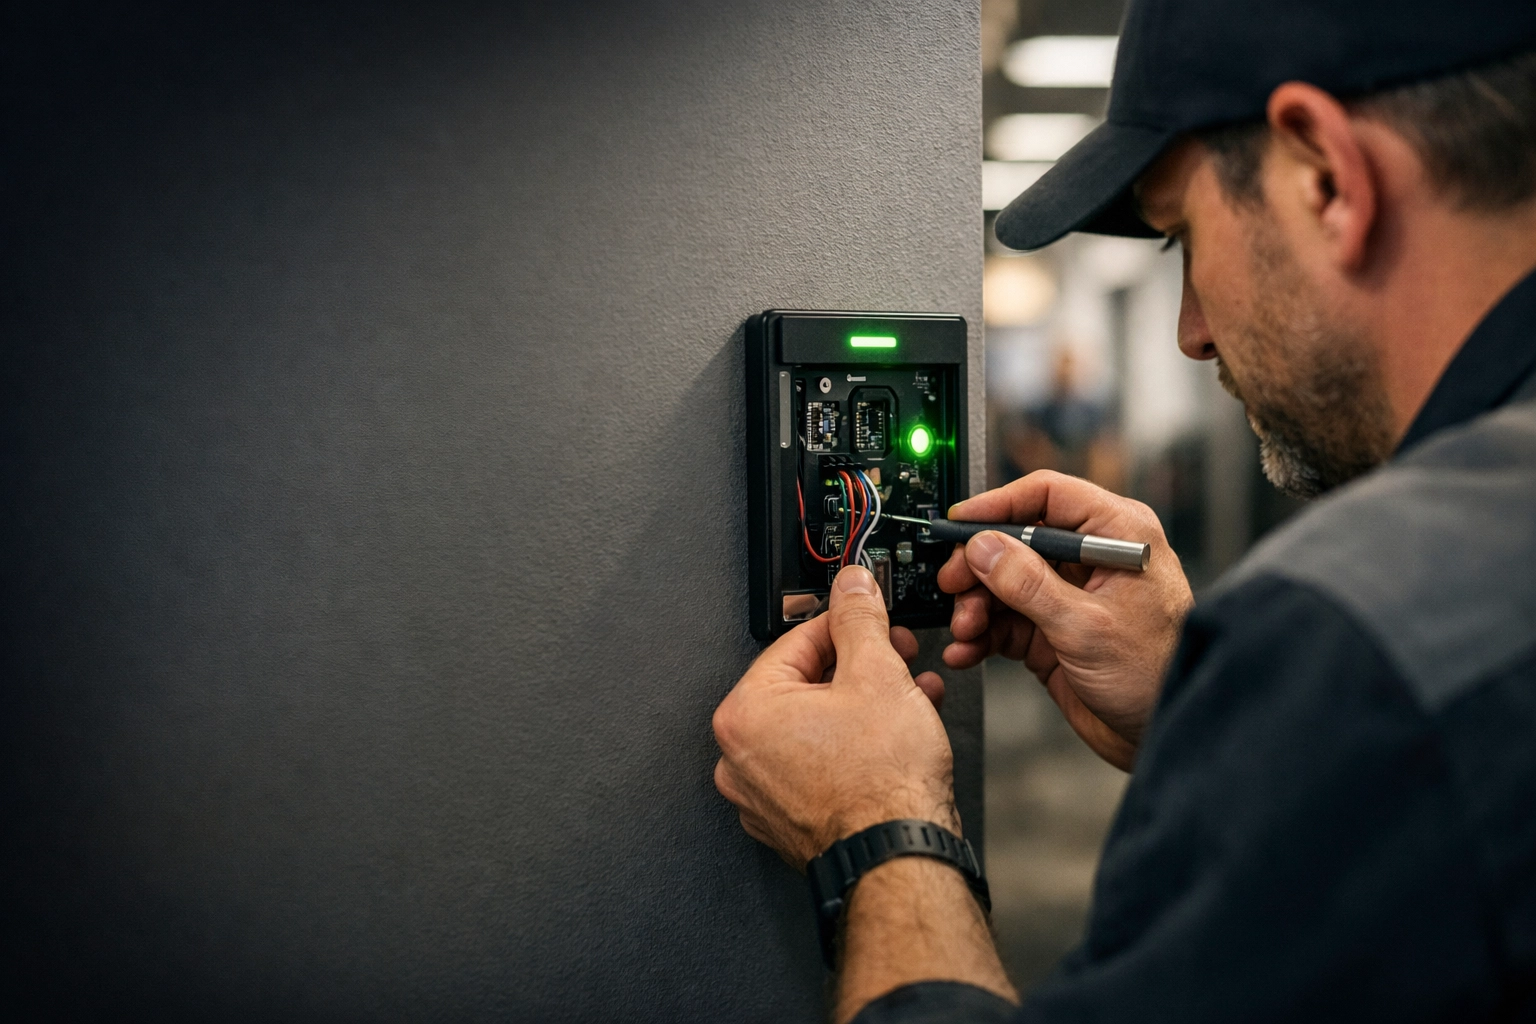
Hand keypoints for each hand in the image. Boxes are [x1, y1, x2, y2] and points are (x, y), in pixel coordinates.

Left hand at [713, 566, 956, 868]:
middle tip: (898, 657)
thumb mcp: (877, 672)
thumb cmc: (882, 784)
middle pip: (806, 684)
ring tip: (911, 694)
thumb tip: (851, 587)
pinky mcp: (789, 820)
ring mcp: (762, 795)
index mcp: (745, 714)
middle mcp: (740, 758)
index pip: (796, 642)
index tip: (872, 616)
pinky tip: (896, 735)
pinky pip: (820, 763)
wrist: (901, 858)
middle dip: (861, 666)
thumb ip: (859, 618)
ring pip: (817, 725)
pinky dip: (854, 745)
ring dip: (866, 703)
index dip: (847, 623)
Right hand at [938, 471, 1193, 770]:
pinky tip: (967, 651)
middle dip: (978, 566)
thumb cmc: (1157, 675)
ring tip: (965, 630)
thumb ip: (1029, 584)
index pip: (1048, 496)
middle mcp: (1091, 558)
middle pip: (1016, 540)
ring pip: (1003, 582)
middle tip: (952, 585)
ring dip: (975, 606)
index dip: (999, 506)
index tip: (960, 525)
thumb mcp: (1087, 626)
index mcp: (1116, 535)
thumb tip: (985, 547)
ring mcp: (1069, 595)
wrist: (1164, 735)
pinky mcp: (1052, 631)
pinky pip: (1004, 621)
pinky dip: (982, 635)